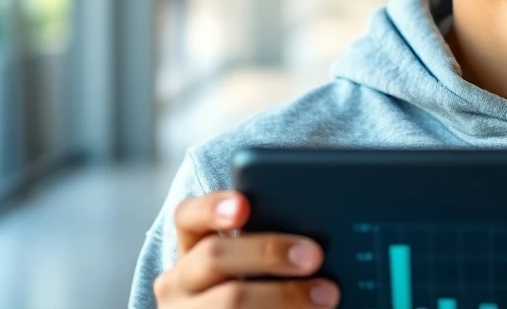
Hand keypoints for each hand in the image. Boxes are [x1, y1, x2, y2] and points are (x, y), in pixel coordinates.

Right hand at [152, 191, 340, 307]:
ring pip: (231, 300)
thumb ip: (267, 241)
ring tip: (326, 296)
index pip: (188, 216)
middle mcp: (180, 280)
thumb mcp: (248, 260)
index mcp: (191, 246)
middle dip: (268, 252)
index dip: (213, 207)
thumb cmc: (254, 284)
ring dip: (284, 295)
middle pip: (214, 255)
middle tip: (315, 256)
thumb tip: (312, 234)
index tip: (243, 206)